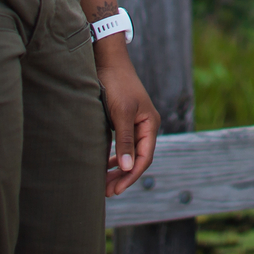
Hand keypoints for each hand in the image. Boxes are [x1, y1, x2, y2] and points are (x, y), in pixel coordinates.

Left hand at [96, 44, 160, 196]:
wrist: (108, 61)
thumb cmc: (117, 85)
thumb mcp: (121, 114)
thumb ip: (124, 141)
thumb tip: (126, 167)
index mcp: (150, 124)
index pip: (144, 158)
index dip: (130, 176)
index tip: (116, 189)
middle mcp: (145, 126)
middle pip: (137, 158)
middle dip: (123, 176)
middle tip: (107, 192)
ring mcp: (134, 123)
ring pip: (128, 153)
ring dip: (117, 169)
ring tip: (104, 184)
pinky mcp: (123, 121)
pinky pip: (121, 145)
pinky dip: (113, 157)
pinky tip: (104, 165)